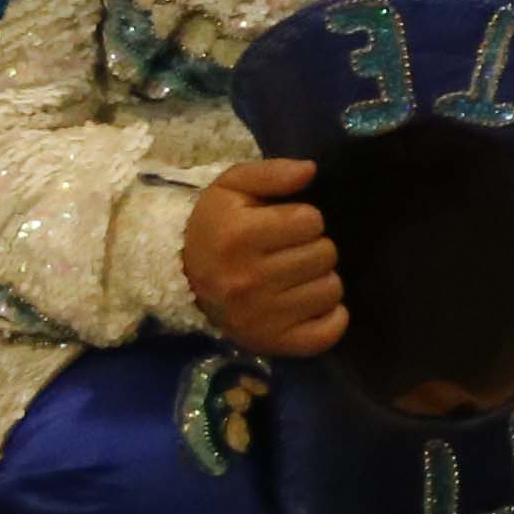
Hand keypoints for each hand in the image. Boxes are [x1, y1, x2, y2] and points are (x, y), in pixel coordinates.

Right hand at [181, 158, 343, 357]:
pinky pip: (326, 333)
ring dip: (320, 280)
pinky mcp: (271, 342)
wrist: (182, 276)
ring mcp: (260, 317)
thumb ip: (273, 172)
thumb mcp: (233, 187)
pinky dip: (330, 318)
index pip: (311, 220)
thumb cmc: (217, 226)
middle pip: (325, 255)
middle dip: (314, 247)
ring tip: (295, 276)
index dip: (304, 218)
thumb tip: (310, 170)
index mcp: (238, 237)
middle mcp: (247, 280)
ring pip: (331, 290)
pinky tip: (311, 304)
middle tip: (290, 252)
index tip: (285, 225)